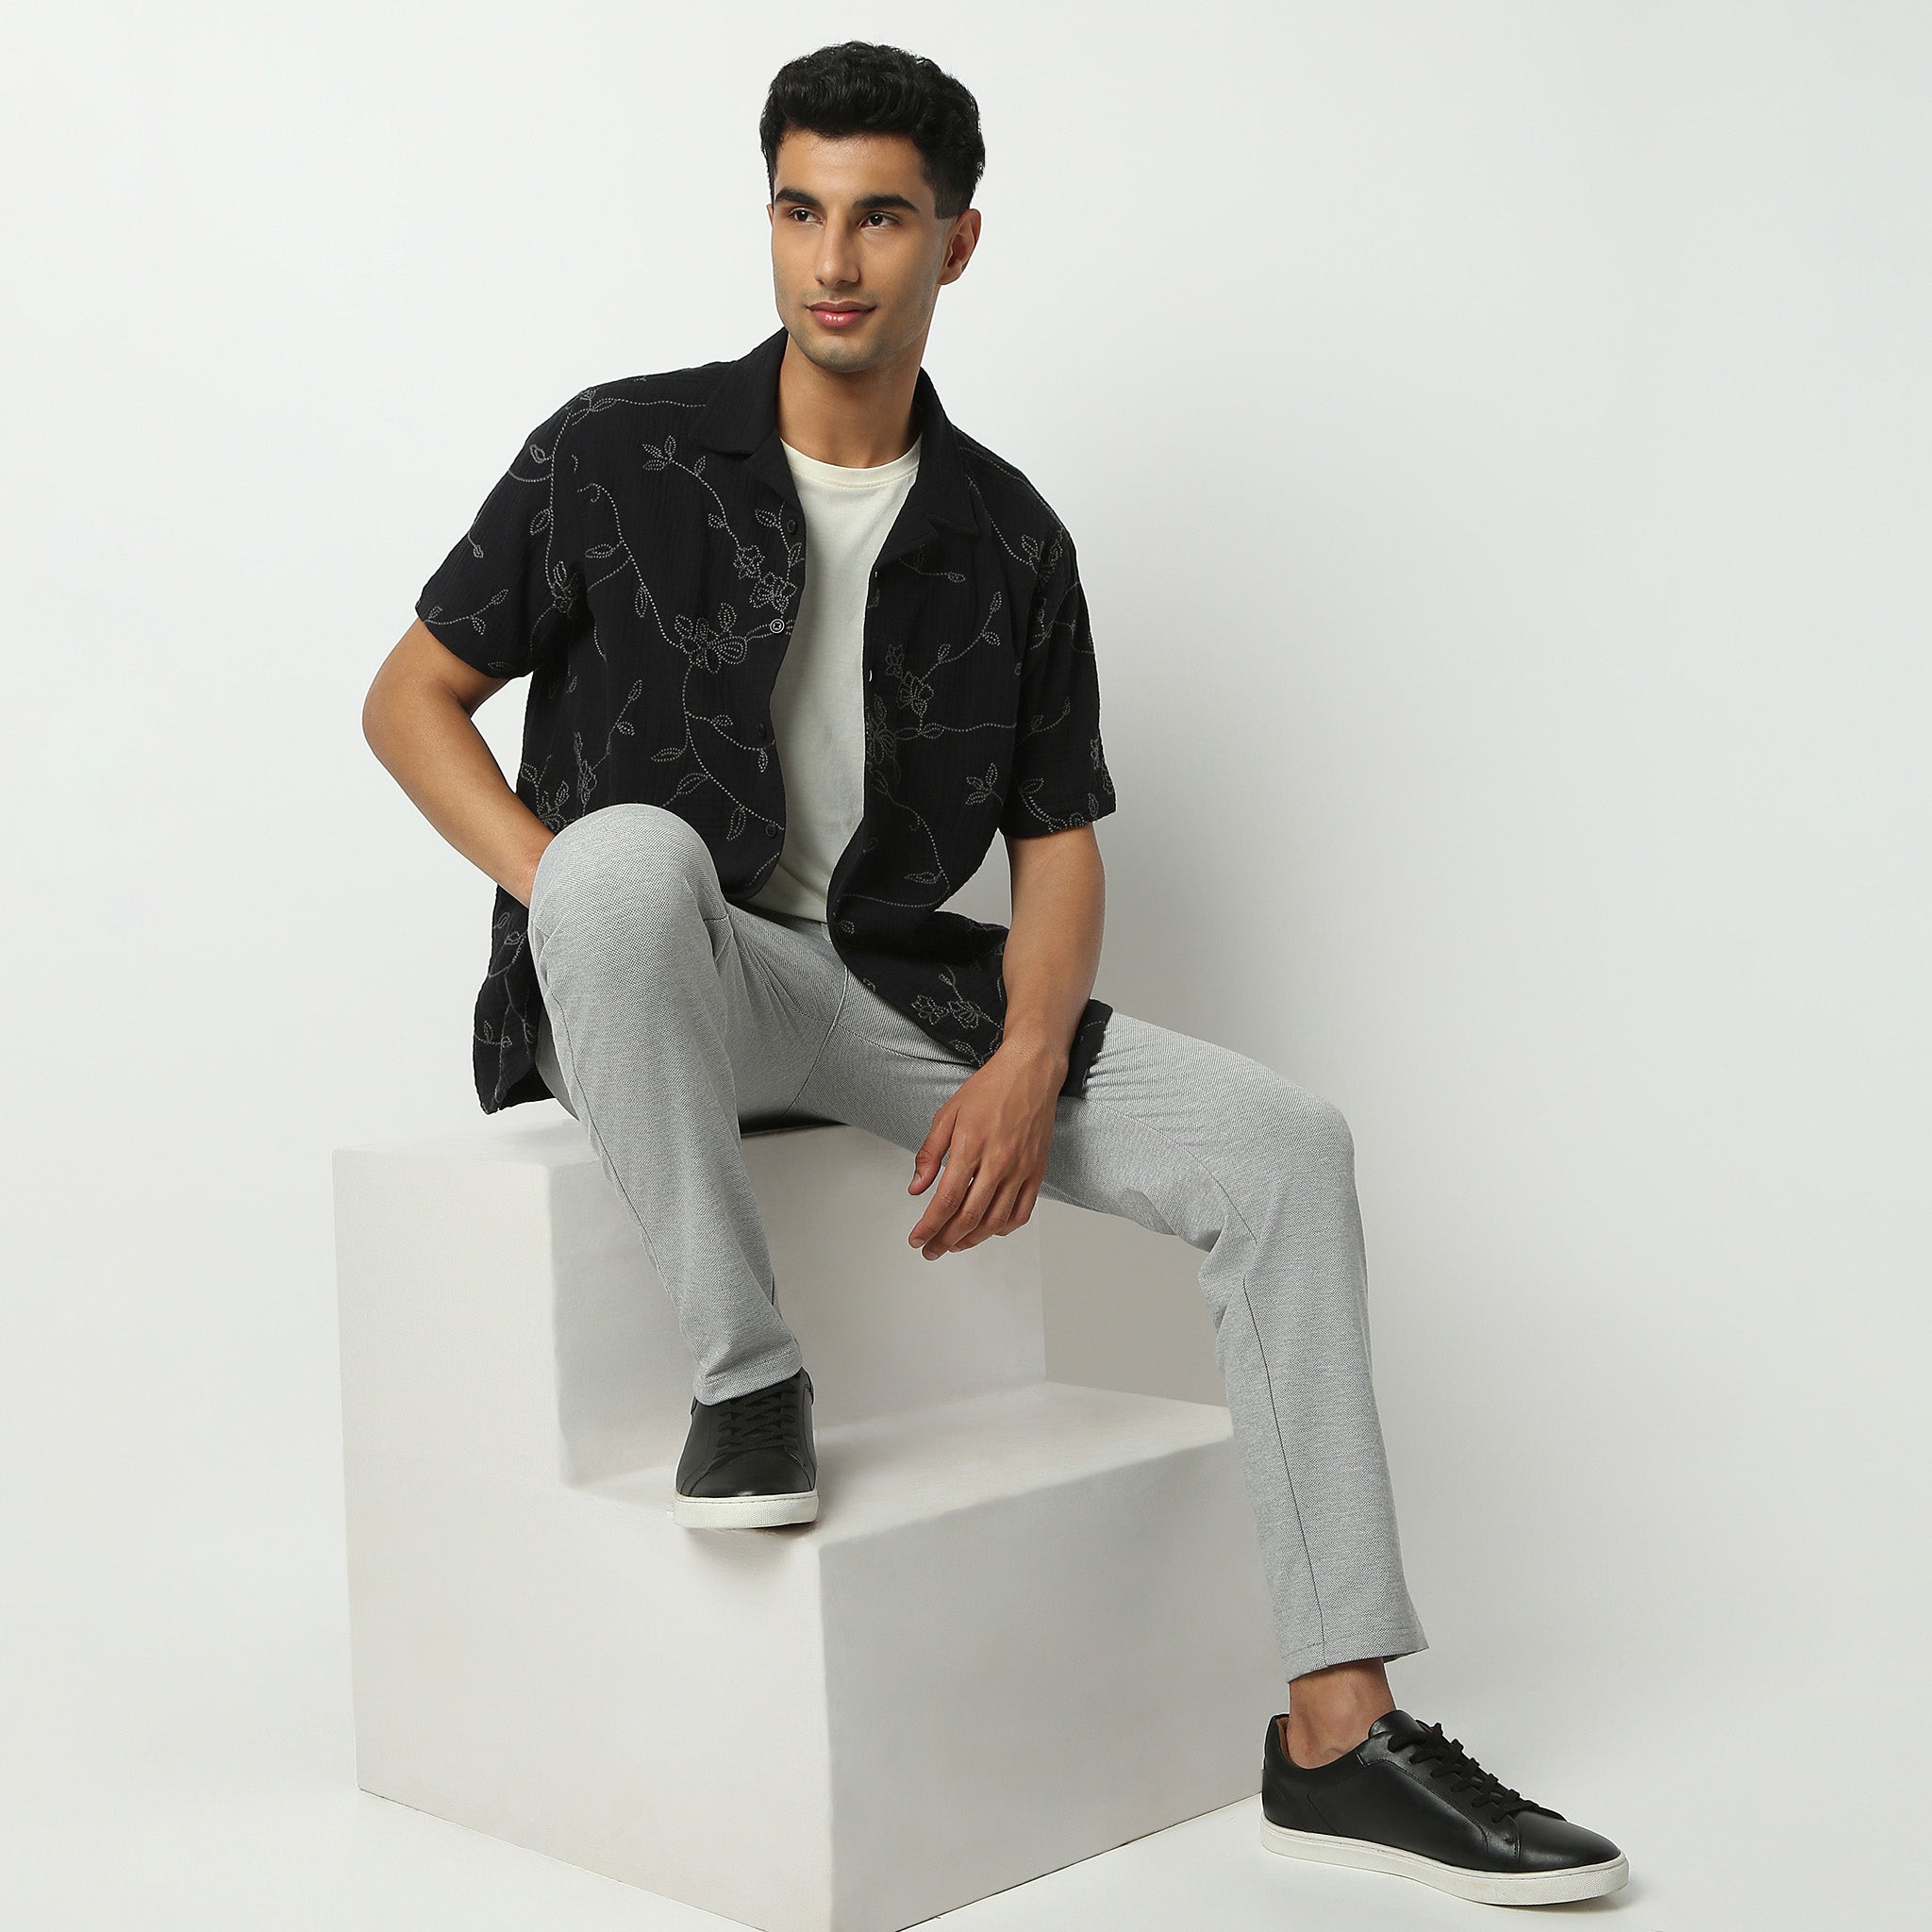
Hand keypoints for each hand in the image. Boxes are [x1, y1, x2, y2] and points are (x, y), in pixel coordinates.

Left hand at [906, 1039, 1065, 1257]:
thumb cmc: (989, 1088)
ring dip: (972, 1240)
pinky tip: (988, 1229)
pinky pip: (1022, 1212)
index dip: (929, 1226)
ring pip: (995, 1221)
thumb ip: (930, 1153)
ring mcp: (1021, 1168)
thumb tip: (916, 1187)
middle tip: (931, 1250)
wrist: (1030, 1072)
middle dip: (945, 1241)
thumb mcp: (947, 1114)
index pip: (946, 1200)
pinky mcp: (1037, 1171)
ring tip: (954, 1244)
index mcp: (971, 1145)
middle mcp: (998, 1161)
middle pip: (969, 1217)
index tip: (916, 1238)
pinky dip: (1003, 1228)